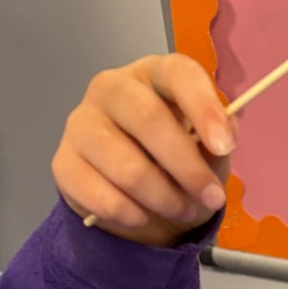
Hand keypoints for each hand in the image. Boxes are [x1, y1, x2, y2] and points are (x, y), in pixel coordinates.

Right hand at [52, 54, 235, 247]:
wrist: (134, 199)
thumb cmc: (175, 163)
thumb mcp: (207, 152)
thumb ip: (216, 142)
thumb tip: (223, 138)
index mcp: (153, 75)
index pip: (177, 72)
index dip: (203, 107)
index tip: (224, 146)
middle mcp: (111, 88)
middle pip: (148, 120)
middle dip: (188, 169)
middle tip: (211, 198)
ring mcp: (81, 124)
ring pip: (128, 168)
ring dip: (166, 200)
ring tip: (182, 210)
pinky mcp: (64, 163)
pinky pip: (105, 198)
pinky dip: (133, 216)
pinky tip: (143, 216)